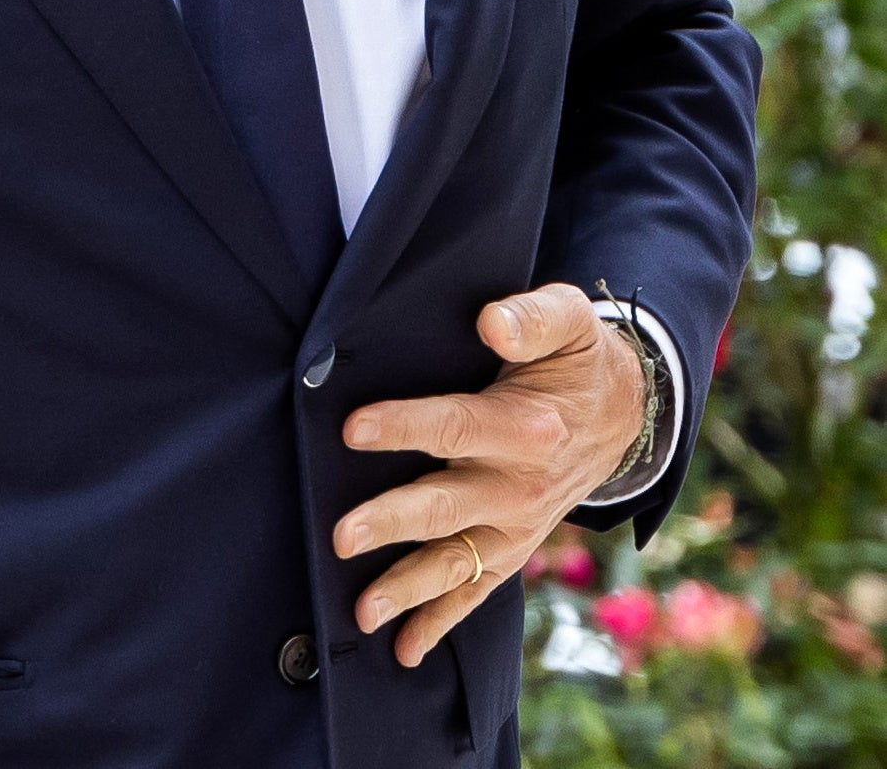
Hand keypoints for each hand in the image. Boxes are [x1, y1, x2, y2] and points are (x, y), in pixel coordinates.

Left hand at [333, 281, 645, 666]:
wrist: (624, 414)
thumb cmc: (578, 358)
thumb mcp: (568, 319)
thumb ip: (531, 318)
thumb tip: (492, 323)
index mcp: (528, 427)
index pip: (455, 427)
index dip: (403, 426)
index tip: (352, 429)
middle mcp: (520, 485)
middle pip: (445, 505)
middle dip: (392, 522)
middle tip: (342, 535)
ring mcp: (516, 526)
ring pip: (454, 561)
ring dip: (407, 587)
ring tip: (363, 610)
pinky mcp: (513, 549)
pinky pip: (475, 591)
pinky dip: (440, 622)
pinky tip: (402, 648)